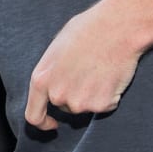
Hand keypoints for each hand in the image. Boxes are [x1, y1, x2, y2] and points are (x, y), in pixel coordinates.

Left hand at [25, 0, 142, 130]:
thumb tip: (54, 84)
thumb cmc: (87, 30)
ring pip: (84, 106)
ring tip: (99, 69)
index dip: (43, 123)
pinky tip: (111, 75)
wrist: (117, 28)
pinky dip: (109, 95)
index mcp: (41, 79)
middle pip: (64, 107)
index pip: (34, 116)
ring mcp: (80, 102)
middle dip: (74, 95)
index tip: (52, 123)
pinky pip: (105, 105)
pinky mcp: (102, 104)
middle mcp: (57, 95)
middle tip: (87, 71)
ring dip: (92, 94)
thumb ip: (51, 72)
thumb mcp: (57, 49)